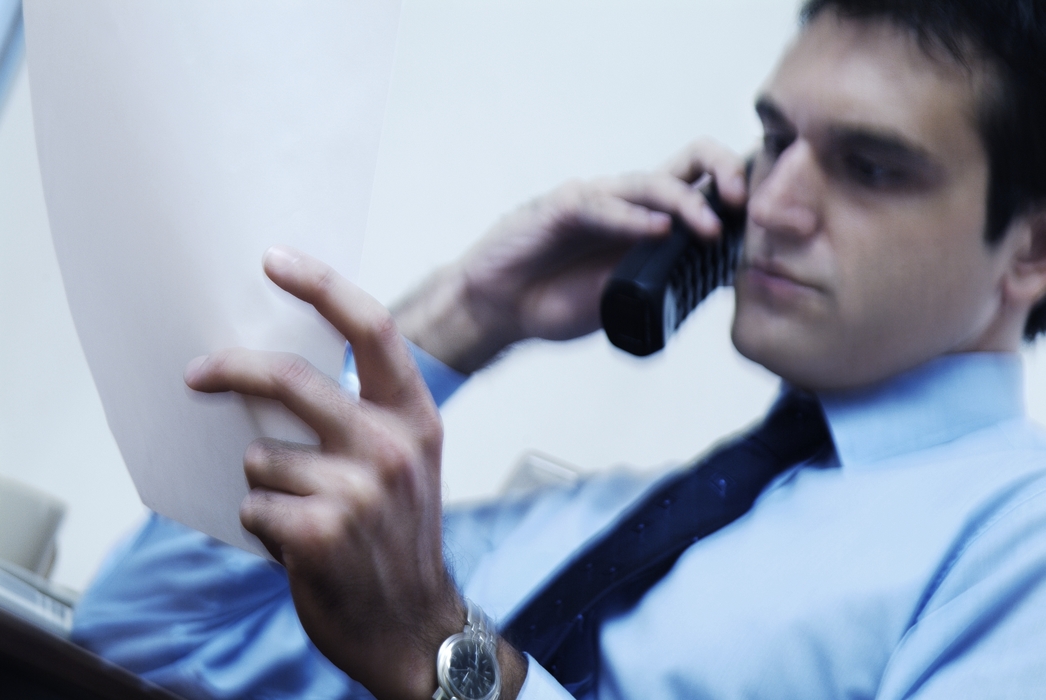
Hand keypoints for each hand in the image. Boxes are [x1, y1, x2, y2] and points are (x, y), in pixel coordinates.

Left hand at [184, 247, 525, 699]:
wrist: (414, 626)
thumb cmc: (398, 538)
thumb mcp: (405, 463)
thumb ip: (362, 415)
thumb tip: (280, 375)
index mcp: (415, 418)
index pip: (372, 329)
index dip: (322, 285)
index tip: (275, 260)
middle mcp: (392, 446)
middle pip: (291, 379)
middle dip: (233, 370)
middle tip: (198, 374)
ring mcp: (359, 490)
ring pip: (262, 457)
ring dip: (265, 486)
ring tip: (301, 515)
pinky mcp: (320, 532)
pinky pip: (254, 506)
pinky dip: (263, 526)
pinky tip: (298, 547)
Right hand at [393, 138, 747, 372]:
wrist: (500, 309)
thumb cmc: (557, 300)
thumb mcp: (625, 297)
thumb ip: (663, 281)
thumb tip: (719, 281)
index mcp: (646, 222)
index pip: (701, 186)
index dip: (735, 190)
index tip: (765, 217)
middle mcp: (626, 203)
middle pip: (687, 163)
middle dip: (726, 170)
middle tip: (747, 202)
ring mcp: (594, 202)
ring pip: (650, 182)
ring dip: (686, 202)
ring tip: (711, 227)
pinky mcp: (559, 209)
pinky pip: (600, 206)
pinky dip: (630, 219)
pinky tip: (655, 230)